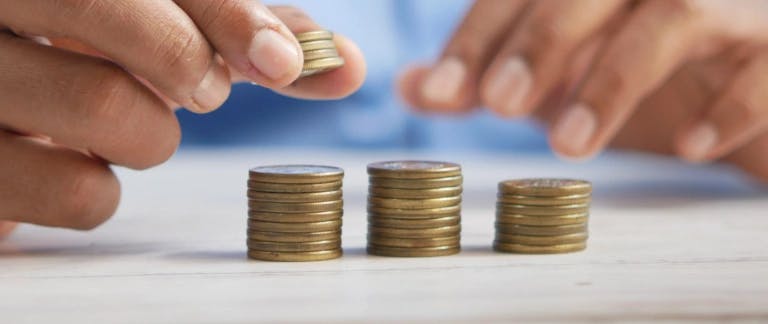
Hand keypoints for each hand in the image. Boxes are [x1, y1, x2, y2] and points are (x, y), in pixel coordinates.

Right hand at [0, 1, 365, 236]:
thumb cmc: (95, 48)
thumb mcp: (166, 19)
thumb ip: (253, 33)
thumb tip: (348, 65)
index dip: (229, 16)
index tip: (280, 61)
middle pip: (108, 11)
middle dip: (186, 61)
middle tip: (200, 87)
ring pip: (105, 107)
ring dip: (152, 133)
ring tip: (128, 120)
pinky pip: (78, 192)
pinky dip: (108, 189)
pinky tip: (79, 160)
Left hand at [399, 0, 767, 179]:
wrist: (743, 81)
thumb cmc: (637, 68)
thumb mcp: (556, 70)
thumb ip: (487, 73)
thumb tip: (410, 87)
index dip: (478, 37)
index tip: (438, 92)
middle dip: (541, 42)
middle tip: (499, 106)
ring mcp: (728, 3)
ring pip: (673, 17)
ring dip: (614, 80)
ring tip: (568, 143)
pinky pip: (761, 65)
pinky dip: (727, 105)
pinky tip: (689, 148)